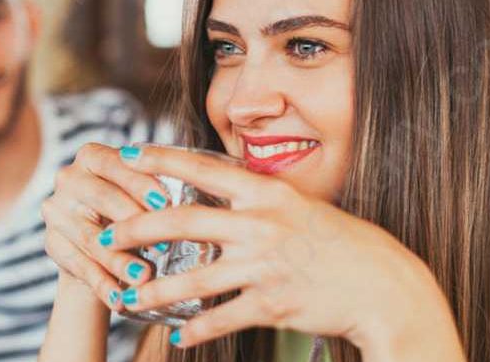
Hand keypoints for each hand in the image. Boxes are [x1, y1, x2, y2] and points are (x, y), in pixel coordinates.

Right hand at [41, 143, 173, 310]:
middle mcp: (68, 178)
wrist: (98, 241)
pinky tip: (121, 300)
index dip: (140, 184)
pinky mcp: (52, 243)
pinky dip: (103, 285)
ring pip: (90, 237)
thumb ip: (156, 190)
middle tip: (162, 245)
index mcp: (91, 155)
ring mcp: (56, 211)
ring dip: (119, 260)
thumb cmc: (131, 207)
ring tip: (144, 278)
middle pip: (101, 199)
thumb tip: (192, 209)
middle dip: (133, 222)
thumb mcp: (140, 192)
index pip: (114, 164)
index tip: (166, 204)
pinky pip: (79, 266)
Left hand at [98, 145, 461, 355]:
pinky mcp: (273, 304)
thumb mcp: (300, 207)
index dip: (162, 160)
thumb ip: (259, 202)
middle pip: (184, 223)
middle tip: (105, 237)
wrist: (383, 285)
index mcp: (268, 194)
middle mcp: (262, 225)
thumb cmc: (341, 242)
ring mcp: (266, 266)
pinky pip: (222, 318)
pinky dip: (196, 329)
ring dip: (156, 290)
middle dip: (137, 229)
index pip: (204, 169)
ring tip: (128, 296)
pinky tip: (176, 335)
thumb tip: (220, 195)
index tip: (127, 155)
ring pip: (194, 279)